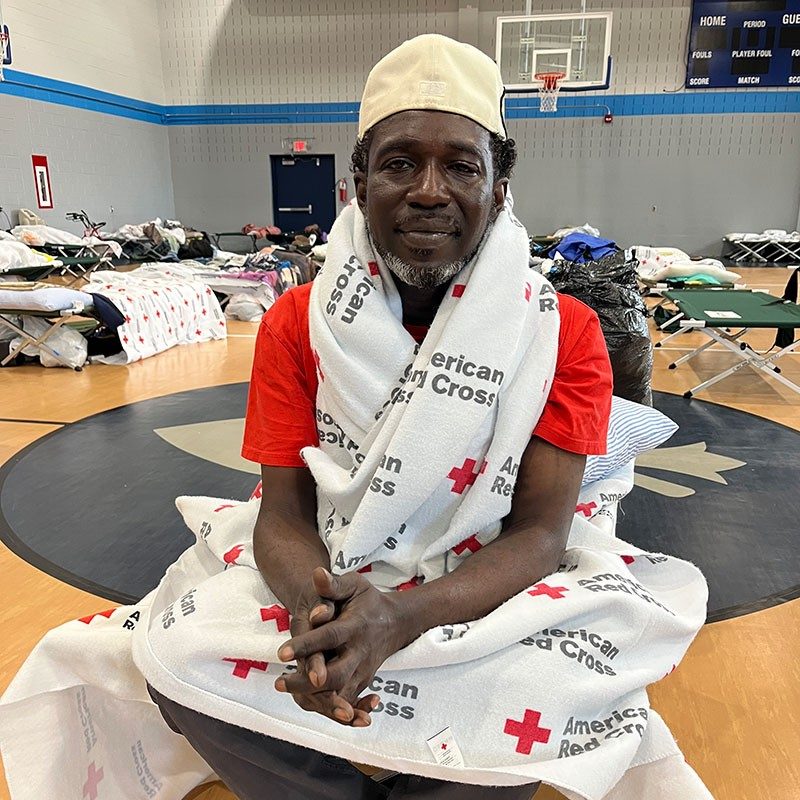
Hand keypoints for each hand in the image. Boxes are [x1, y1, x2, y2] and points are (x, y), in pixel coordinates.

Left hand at [276, 567, 415, 725]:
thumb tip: (316, 573)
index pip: (329, 637)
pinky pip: (348, 701)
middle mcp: (360, 652)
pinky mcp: (363, 681)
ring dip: (316, 700)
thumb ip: (334, 584)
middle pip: (335, 674)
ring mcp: (363, 670)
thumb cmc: (368, 600)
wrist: (396, 622)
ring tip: (290, 695)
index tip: (282, 652)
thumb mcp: (355, 584)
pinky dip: (332, 710)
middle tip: (280, 683)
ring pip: (341, 693)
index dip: (306, 645)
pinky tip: (309, 705)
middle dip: (307, 682)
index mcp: (356, 626)